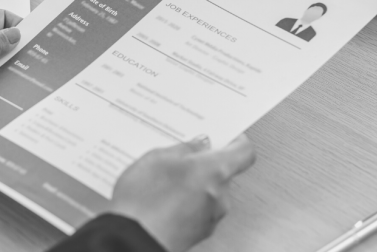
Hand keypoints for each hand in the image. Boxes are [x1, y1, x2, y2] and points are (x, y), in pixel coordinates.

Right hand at [109, 135, 255, 251]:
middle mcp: (220, 197)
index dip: (236, 141)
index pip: (243, 152)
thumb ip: (184, 148)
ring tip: (161, 180)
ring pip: (207, 193)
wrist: (132, 240)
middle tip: (178, 156)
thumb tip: (197, 145)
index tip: (223, 135)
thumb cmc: (145, 202)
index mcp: (216, 171)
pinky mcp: (197, 234)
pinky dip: (183, 203)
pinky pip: (196, 210)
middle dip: (202, 164)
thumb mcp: (157, 158)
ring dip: (190, 185)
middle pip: (222, 173)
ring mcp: (210, 218)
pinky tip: (160, 199)